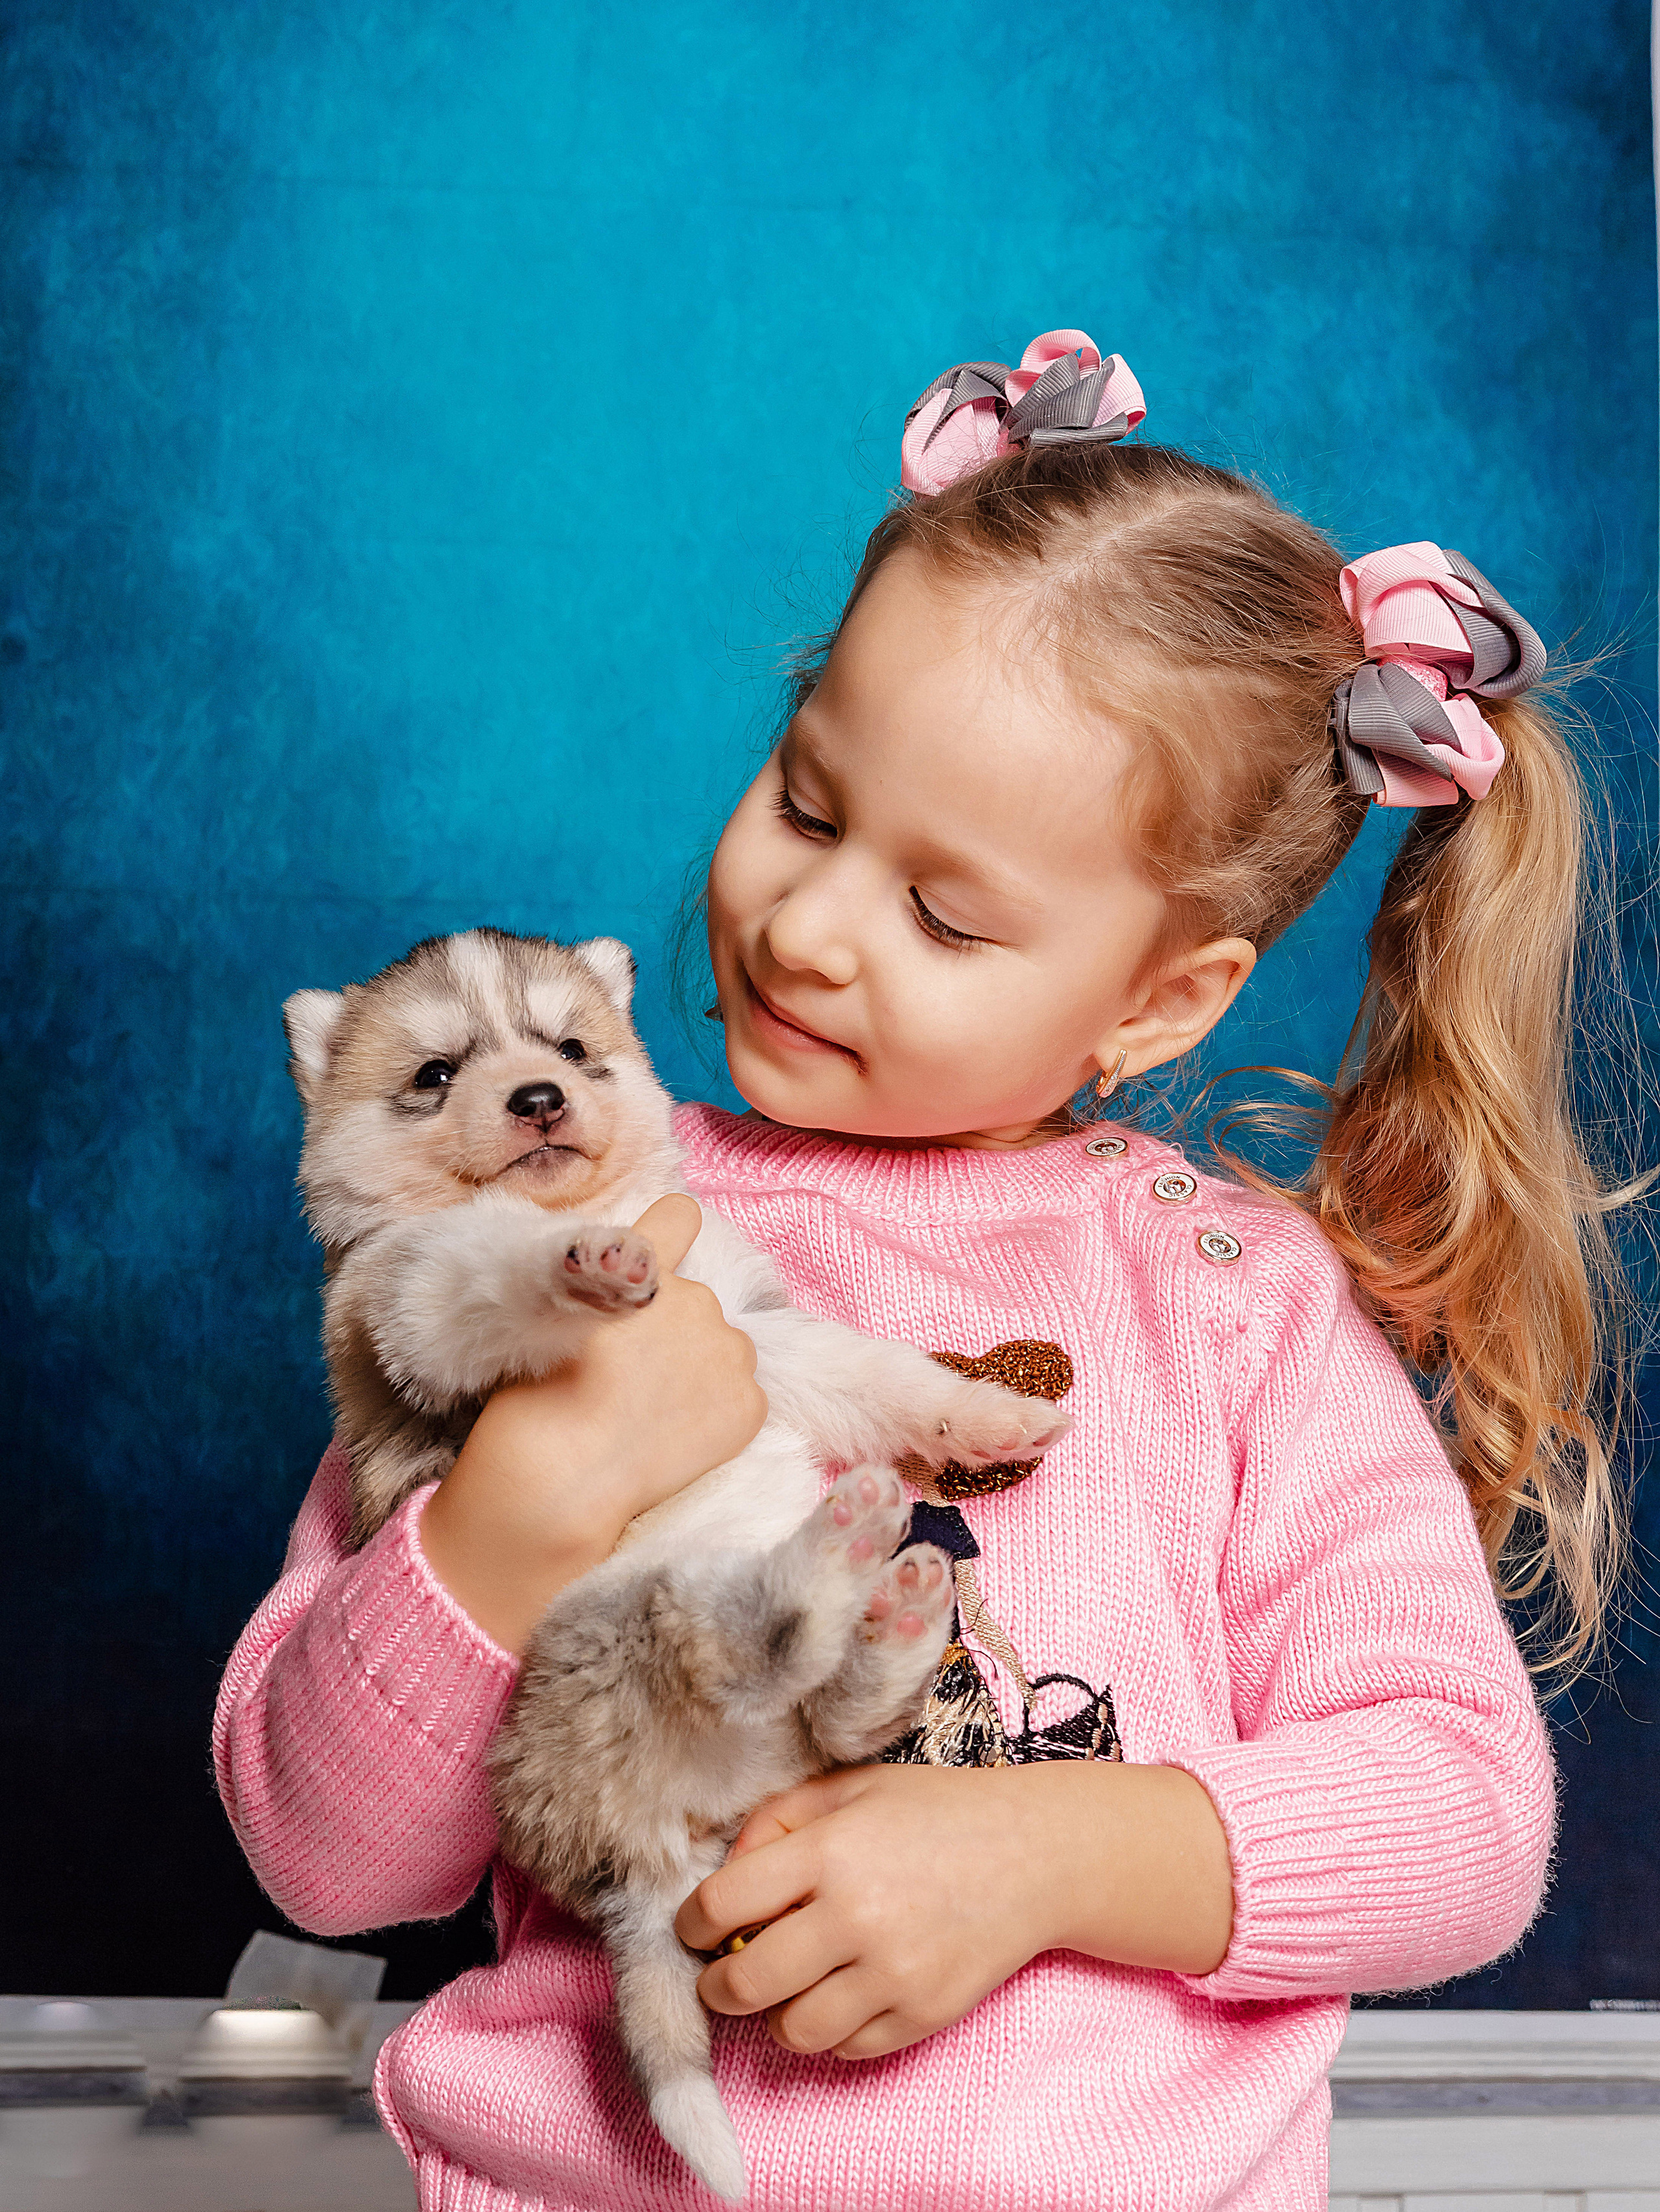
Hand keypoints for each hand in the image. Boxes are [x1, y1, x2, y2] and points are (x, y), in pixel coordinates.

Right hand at [419, 1195, 769, 1650]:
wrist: (561, 1477)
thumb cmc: (536, 1403)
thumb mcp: (555, 1323)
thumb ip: (600, 1298)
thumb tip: (617, 1307)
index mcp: (642, 1268)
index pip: (678, 1216)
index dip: (670, 1233)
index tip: (655, 1268)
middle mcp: (696, 1297)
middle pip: (695, 1302)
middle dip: (672, 1331)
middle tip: (632, 1380)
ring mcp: (729, 1351)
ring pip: (724, 1350)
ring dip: (700, 1371)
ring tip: (653, 1415)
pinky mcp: (749, 1404)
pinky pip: (740, 1400)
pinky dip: (717, 1418)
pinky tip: (674, 1442)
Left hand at [674, 1761, 1232, 2059]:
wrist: (1037, 1854)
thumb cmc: (937, 1813)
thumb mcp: (852, 1787)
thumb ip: (778, 1820)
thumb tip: (725, 1874)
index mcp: (830, 1850)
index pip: (720, 1905)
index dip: (693, 1922)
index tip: (699, 1925)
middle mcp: (855, 1916)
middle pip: (742, 1983)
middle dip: (719, 1982)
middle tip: (727, 1968)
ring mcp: (891, 1974)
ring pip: (789, 2030)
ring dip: (775, 2013)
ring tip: (789, 1984)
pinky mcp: (921, 2015)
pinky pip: (844, 2050)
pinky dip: (830, 2031)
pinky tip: (842, 1993)